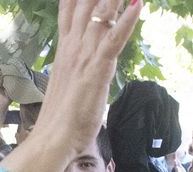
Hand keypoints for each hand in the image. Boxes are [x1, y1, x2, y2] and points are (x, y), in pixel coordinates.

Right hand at [32, 0, 141, 154]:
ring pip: (102, 13)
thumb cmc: (61, 117)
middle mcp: (73, 45)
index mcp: (65, 48)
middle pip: (87, 3)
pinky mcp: (98, 68)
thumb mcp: (68, 84)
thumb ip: (75, 68)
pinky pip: (114, 38)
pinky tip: (138, 4)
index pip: (70, 8)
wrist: (53, 137)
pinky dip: (128, 20)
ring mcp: (85, 54)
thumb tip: (82, 66)